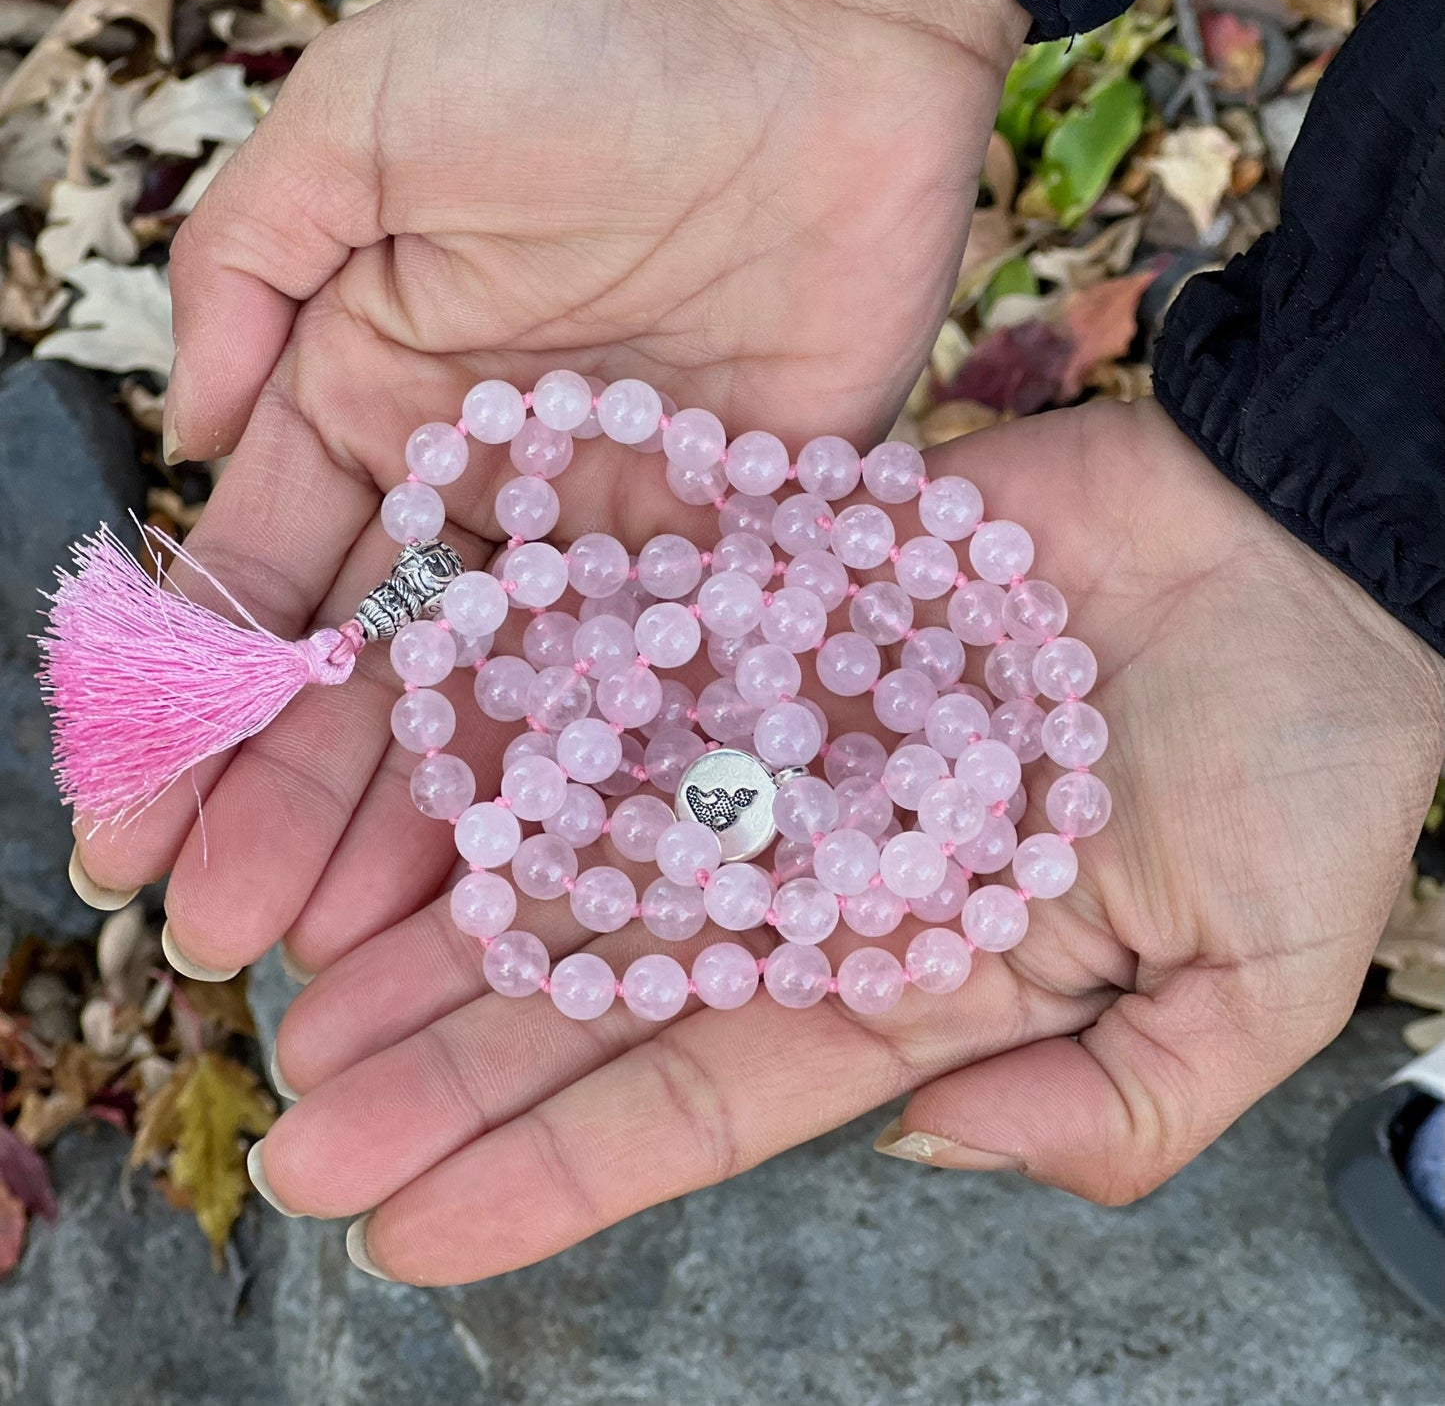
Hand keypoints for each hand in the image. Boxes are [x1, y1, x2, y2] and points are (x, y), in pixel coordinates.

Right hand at [70, 0, 1026, 957]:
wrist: (820, 24)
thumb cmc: (584, 43)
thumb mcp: (368, 120)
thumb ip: (252, 262)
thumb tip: (184, 432)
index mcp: (386, 391)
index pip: (270, 578)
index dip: (197, 703)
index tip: (128, 825)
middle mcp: (495, 483)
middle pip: (382, 674)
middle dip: (291, 804)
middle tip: (218, 940)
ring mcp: (621, 525)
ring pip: (512, 707)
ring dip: (426, 827)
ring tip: (345, 955)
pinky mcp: (751, 541)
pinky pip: (667, 680)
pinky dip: (606, 777)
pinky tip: (545, 883)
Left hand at [249, 400, 1441, 1283]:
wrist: (1312, 544)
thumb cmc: (1312, 759)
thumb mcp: (1250, 984)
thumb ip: (1109, 1106)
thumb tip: (921, 1150)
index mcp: (910, 970)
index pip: (702, 1093)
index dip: (556, 1169)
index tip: (409, 1232)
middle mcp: (818, 859)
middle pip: (602, 980)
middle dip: (451, 1070)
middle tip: (301, 1134)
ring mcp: (786, 727)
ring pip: (579, 834)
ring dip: (442, 915)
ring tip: (304, 988)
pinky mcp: (778, 596)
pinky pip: (623, 659)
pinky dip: (515, 713)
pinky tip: (402, 780)